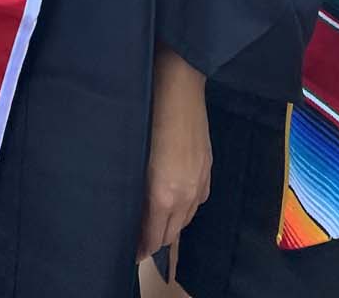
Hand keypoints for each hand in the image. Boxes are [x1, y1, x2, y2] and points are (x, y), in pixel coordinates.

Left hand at [138, 45, 211, 259]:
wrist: (179, 85)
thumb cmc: (147, 114)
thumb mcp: (135, 156)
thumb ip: (136, 188)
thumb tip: (131, 207)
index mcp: (164, 194)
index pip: (155, 237)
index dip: (142, 248)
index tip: (131, 253)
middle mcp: (186, 194)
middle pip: (172, 233)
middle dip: (156, 240)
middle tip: (139, 241)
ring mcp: (200, 181)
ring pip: (186, 219)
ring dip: (172, 225)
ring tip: (155, 223)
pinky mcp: (208, 167)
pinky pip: (197, 201)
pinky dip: (185, 208)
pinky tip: (175, 201)